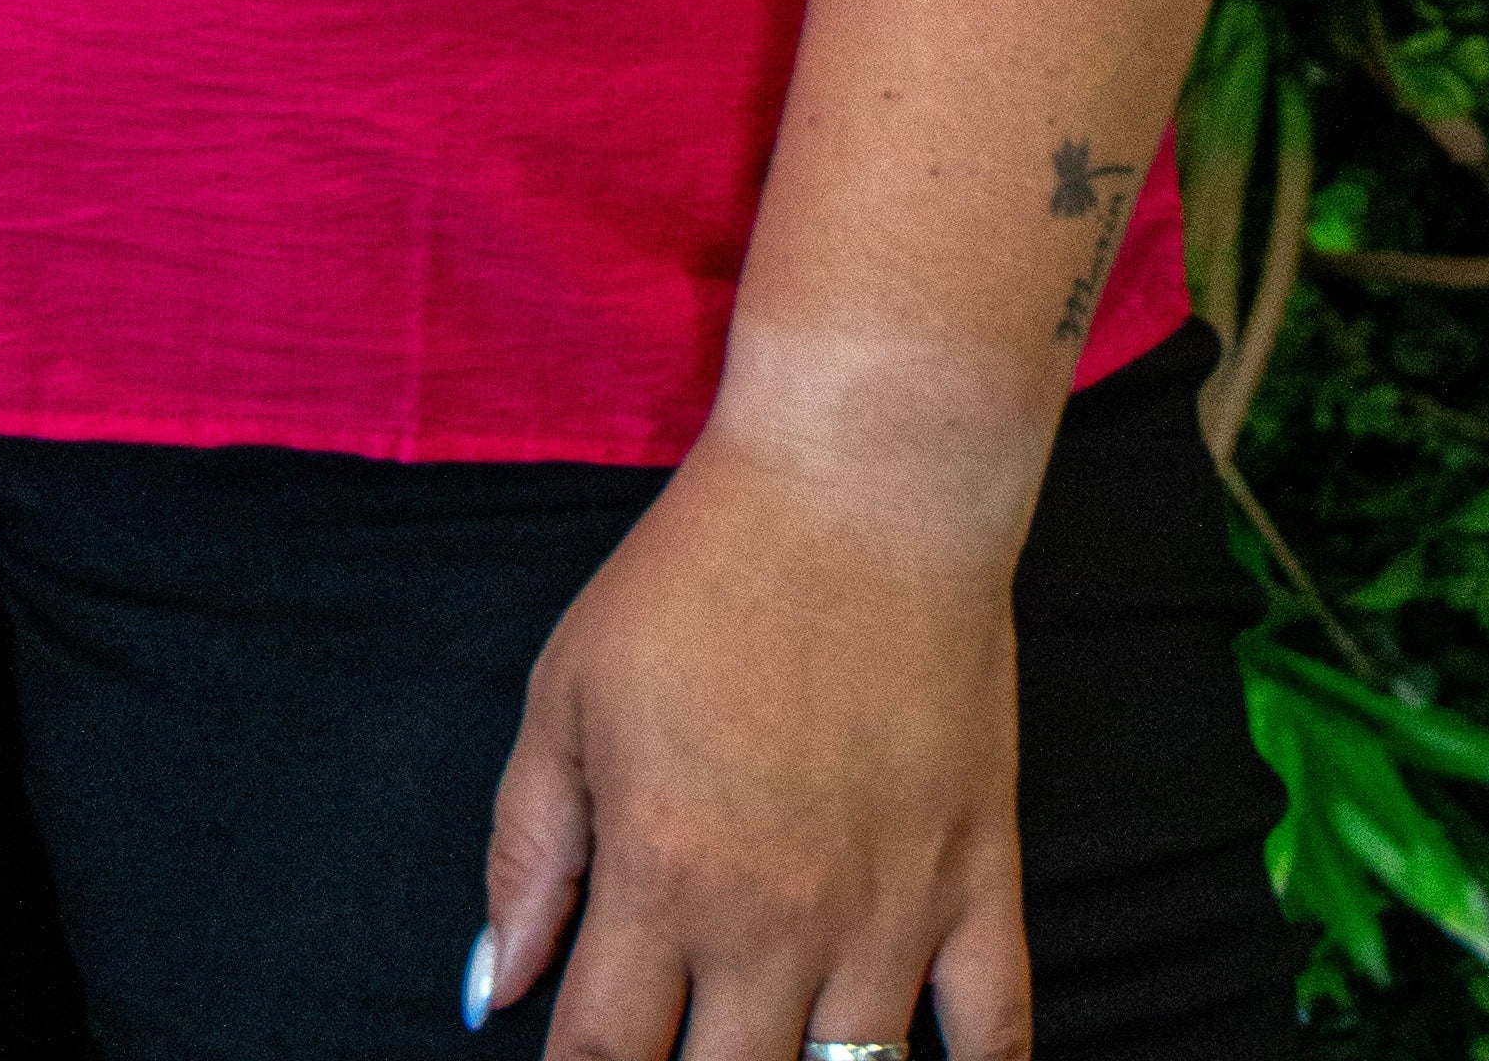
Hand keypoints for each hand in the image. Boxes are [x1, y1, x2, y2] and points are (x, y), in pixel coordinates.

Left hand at [477, 426, 1028, 1059]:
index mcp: (662, 875)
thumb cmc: (699, 577)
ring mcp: (890, 915)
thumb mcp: (568, 692)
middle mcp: (775, 922)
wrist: (860, 486)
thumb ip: (528, 852)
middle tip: (675, 1045)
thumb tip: (493, 993)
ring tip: (769, 1044)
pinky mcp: (981, 883)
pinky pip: (995, 1039)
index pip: (601, 1058)